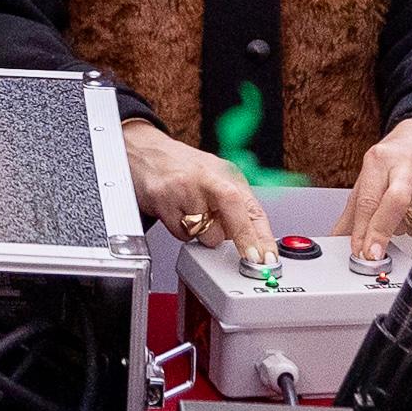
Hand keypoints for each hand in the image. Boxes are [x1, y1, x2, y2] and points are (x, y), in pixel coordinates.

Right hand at [120, 122, 273, 264]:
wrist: (144, 151)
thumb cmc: (182, 167)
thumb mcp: (216, 178)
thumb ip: (234, 206)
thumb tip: (251, 240)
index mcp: (227, 174)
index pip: (253, 210)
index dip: (262, 238)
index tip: (267, 259)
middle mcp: (208, 178)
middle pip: (235, 218)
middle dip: (243, 243)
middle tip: (248, 257)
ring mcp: (185, 189)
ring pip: (206, 235)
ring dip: (203, 236)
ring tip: (193, 216)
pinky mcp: (163, 200)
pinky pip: (181, 235)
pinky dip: (181, 232)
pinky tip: (176, 214)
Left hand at [340, 115, 411, 262]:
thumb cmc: (399, 156)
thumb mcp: (371, 174)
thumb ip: (355, 209)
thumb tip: (340, 239)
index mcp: (380, 159)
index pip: (368, 199)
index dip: (361, 230)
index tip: (358, 251)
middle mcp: (407, 166)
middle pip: (394, 203)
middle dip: (381, 231)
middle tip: (372, 254)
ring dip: (400, 229)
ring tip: (399, 211)